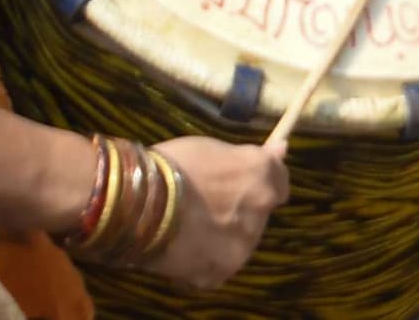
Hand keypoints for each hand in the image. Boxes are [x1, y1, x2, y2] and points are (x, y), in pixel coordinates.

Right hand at [138, 138, 287, 286]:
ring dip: (221, 238)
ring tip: (187, 230)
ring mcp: (242, 244)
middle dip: (237, 211)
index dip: (258, 184)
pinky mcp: (220, 272)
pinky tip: (180, 249)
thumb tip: (281, 149)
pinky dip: (202, 262)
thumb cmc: (172, 165)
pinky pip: (216, 268)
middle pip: (257, 214)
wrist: (137, 203)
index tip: (242, 184)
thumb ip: (247, 156)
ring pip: (238, 242)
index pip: (279, 182)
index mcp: (262, 174)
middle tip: (204, 207)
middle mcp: (261, 210)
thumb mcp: (212, 148)